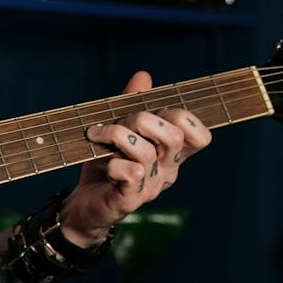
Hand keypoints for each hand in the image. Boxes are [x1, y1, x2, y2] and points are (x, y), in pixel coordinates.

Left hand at [62, 71, 212, 243]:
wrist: (82, 206)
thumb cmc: (103, 165)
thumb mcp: (117, 130)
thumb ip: (132, 104)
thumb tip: (144, 76)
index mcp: (170, 154)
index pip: (200, 136)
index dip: (183, 117)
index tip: (151, 111)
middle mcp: (166, 171)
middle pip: (174, 136)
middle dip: (143, 119)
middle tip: (115, 122)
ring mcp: (151, 187)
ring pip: (147, 151)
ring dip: (116, 135)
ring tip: (96, 134)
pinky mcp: (130, 200)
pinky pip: (131, 172)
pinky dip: (113, 162)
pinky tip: (103, 164)